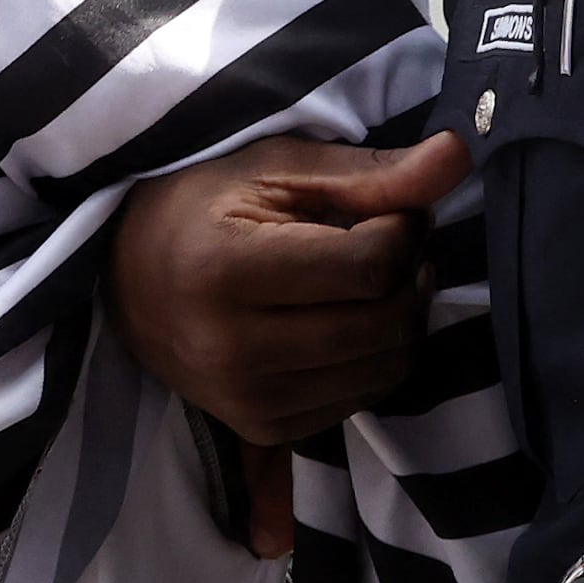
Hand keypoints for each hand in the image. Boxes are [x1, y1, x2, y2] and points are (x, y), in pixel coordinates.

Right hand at [108, 132, 468, 444]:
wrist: (123, 277)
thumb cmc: (202, 206)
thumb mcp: (277, 169)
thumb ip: (371, 174)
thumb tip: (460, 154)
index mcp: (226, 271)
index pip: (371, 268)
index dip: (403, 231)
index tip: (389, 210)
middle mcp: (232, 349)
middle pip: (386, 325)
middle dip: (409, 277)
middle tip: (387, 244)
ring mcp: (245, 399)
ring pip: (384, 370)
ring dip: (398, 320)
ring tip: (366, 282)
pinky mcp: (261, 428)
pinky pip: (360, 401)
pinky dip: (371, 360)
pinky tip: (344, 323)